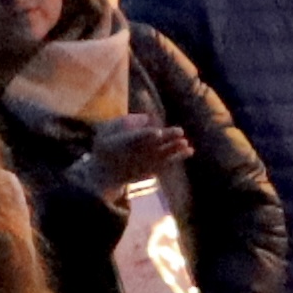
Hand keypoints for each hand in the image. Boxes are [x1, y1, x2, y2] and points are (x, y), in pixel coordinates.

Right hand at [75, 114, 189, 197]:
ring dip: (174, 150)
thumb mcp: (105, 131)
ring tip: (185, 143)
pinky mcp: (150, 170)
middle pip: (152, 146)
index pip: (134, 140)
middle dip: (165, 140)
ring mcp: (142, 164)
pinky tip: (189, 150)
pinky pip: (166, 165)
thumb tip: (146, 118)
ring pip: (161, 156)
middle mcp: (132, 156)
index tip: (157, 132)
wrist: (103, 175)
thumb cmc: (105, 148)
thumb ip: (122, 122)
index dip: (145, 136)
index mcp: (119, 144)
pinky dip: (178, 158)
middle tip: (180, 132)